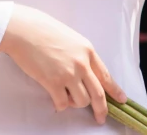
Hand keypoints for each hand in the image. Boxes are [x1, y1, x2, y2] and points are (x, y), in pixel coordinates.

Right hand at [0, 3, 127, 124]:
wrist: (24, 29)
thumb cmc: (43, 29)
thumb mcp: (70, 38)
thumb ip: (80, 55)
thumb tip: (84, 73)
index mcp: (87, 50)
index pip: (106, 75)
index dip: (115, 90)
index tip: (121, 100)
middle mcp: (82, 63)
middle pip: (98, 94)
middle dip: (101, 109)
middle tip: (100, 117)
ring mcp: (68, 74)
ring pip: (82, 101)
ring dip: (75, 103)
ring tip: (65, 94)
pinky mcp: (53, 83)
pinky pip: (63, 104)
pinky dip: (60, 104)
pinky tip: (55, 97)